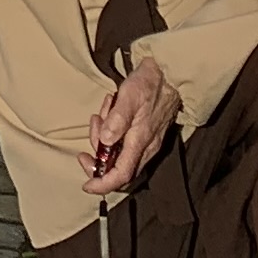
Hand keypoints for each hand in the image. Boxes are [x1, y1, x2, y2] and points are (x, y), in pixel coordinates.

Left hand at [78, 54, 181, 194]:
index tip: (86, 184)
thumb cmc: (149, 83)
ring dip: (104, 138)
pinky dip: (111, 132)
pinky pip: (124, 143)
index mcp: (140, 142)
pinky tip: (110, 112)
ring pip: (118, 155)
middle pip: (117, 168)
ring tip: (103, 113)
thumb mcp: (128, 96)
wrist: (170, 73)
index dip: (102, 184)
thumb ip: (117, 119)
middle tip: (94, 127)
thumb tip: (104, 141)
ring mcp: (146, 143)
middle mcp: (145, 148)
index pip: (121, 175)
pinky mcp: (145, 135)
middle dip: (98, 156)